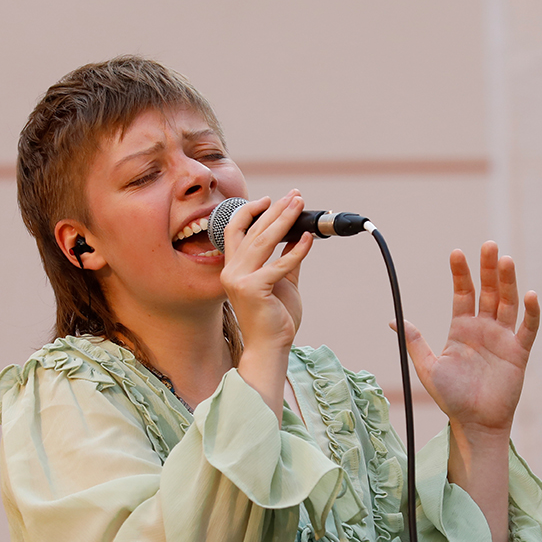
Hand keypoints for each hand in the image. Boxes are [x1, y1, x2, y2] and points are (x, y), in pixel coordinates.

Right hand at [219, 190, 311, 413]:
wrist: (271, 346)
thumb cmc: (275, 317)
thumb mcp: (281, 281)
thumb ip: (285, 258)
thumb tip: (299, 234)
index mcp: (233, 267)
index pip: (235, 230)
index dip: (251, 211)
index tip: (271, 199)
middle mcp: (232, 271)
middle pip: (253, 230)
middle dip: (276, 210)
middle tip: (295, 195)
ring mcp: (239, 279)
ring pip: (264, 241)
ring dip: (285, 220)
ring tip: (300, 204)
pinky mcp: (254, 289)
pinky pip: (280, 264)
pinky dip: (297, 250)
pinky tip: (309, 239)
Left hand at [398, 241, 539, 434]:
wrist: (474, 423)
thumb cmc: (451, 398)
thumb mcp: (427, 367)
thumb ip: (415, 341)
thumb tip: (393, 318)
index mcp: (461, 328)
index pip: (463, 293)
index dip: (460, 273)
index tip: (456, 253)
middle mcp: (483, 328)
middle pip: (488, 291)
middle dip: (487, 269)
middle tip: (488, 246)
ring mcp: (502, 338)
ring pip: (508, 303)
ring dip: (508, 282)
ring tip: (506, 260)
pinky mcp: (518, 352)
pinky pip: (527, 328)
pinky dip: (531, 312)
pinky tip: (530, 295)